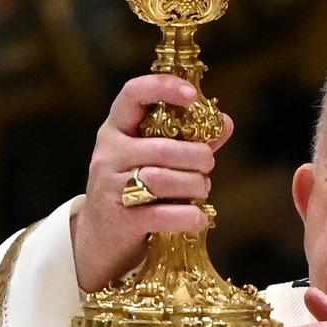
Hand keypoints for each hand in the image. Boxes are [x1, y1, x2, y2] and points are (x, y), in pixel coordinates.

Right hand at [71, 74, 233, 291]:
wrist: (100, 239)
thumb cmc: (135, 191)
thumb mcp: (153, 160)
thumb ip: (188, 141)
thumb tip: (225, 122)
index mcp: (116, 130)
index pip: (133, 94)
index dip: (163, 87)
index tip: (192, 96)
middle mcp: (108, 154)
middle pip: (163, 147)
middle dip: (197, 156)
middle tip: (207, 166)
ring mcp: (110, 187)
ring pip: (163, 179)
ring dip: (195, 185)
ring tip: (201, 190)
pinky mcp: (120, 219)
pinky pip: (162, 214)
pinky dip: (189, 216)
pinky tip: (198, 218)